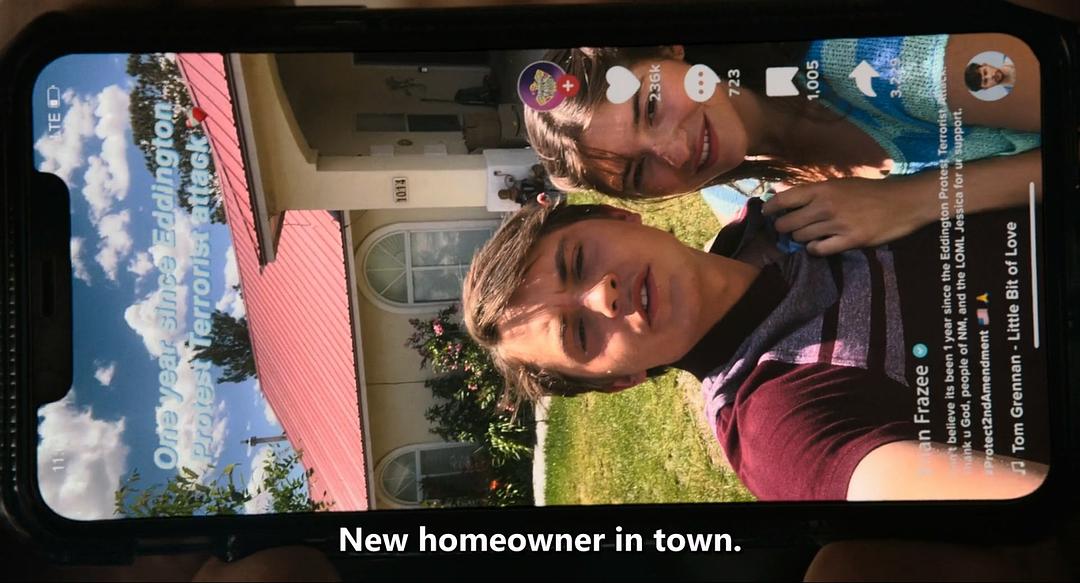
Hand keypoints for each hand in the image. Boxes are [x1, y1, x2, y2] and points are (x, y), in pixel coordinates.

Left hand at [761, 177, 927, 255]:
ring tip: (810, 235)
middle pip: (787, 223)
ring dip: (801, 239)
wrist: (903, 201)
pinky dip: (815, 249)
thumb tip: (791, 201)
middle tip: (789, 229)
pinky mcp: (849, 240)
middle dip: (784, 228)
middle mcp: (825, 206)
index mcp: (822, 189)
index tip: (765, 214)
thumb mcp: (842, 185)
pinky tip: (821, 245)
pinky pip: (819, 250)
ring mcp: (837, 224)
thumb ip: (817, 193)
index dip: (770, 208)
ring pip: (801, 238)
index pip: (784, 199)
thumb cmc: (872, 191)